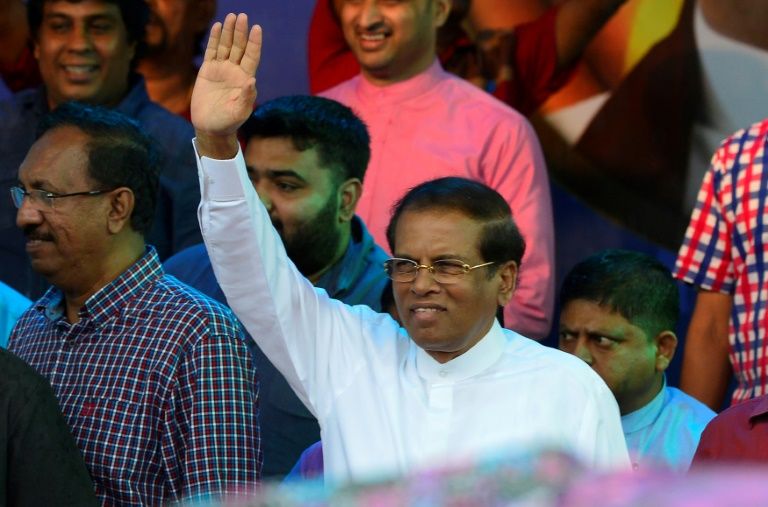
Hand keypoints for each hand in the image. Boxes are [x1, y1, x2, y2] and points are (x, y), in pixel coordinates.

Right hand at [191, 13, 261, 153]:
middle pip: (239, 47)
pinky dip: (215, 39)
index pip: (252, 57)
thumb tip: (252, 80)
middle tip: (242, 16)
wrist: (210, 127)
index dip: (254, 43)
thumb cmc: (228, 122)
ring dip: (229, 32)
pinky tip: (218, 27)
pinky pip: (212, 51)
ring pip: (226, 46)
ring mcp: (221, 69)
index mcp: (245, 79)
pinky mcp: (208, 70)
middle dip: (241, 32)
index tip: (257, 29)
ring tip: (232, 17)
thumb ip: (246, 97)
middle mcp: (235, 71)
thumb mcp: (239, 112)